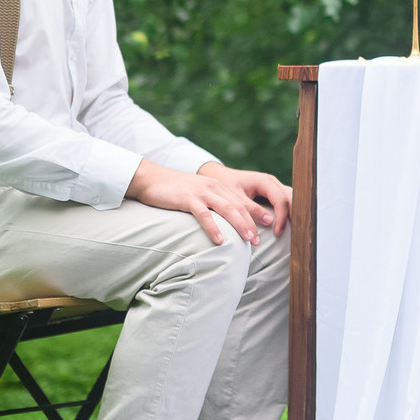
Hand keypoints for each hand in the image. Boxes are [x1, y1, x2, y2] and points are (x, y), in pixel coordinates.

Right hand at [128, 160, 292, 244]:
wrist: (151, 178)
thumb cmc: (176, 192)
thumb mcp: (199, 195)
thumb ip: (213, 205)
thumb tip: (226, 225)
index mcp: (219, 187)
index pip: (242, 202)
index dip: (256, 215)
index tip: (268, 228)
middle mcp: (214, 187)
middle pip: (239, 206)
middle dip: (252, 222)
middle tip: (261, 240)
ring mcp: (202, 192)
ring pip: (227, 209)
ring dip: (240, 225)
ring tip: (249, 241)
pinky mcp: (188, 199)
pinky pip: (204, 214)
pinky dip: (213, 228)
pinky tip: (220, 240)